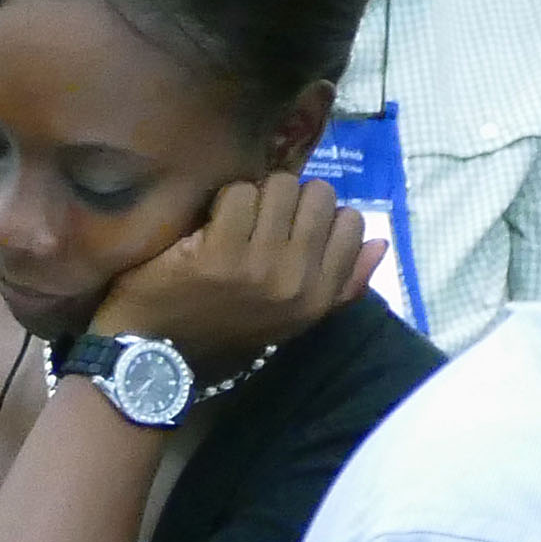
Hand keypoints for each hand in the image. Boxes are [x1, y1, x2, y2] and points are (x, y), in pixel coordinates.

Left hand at [88, 176, 377, 376]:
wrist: (160, 354)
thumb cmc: (227, 331)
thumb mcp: (293, 317)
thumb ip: (342, 283)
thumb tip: (380, 242)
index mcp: (320, 297)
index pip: (353, 221)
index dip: (319, 212)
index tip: (290, 225)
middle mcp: (297, 281)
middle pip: (318, 194)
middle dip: (289, 196)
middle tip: (260, 217)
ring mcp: (259, 266)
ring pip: (280, 186)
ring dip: (255, 194)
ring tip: (236, 220)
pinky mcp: (218, 252)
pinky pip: (238, 193)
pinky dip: (223, 201)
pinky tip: (210, 224)